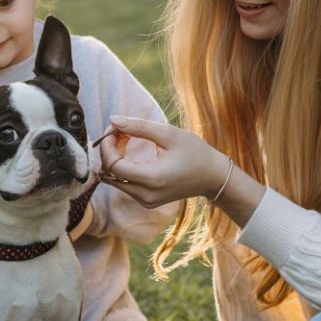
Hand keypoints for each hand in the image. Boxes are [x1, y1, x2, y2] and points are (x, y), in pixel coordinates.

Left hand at [99, 115, 229, 207]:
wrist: (213, 177)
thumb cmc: (195, 152)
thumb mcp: (168, 134)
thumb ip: (139, 127)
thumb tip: (113, 119)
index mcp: (152, 179)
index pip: (114, 165)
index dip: (107, 145)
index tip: (113, 127)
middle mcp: (146, 195)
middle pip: (110, 174)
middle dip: (108, 150)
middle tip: (119, 130)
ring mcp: (145, 201)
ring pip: (114, 180)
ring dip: (114, 158)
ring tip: (126, 138)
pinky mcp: (146, 201)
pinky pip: (124, 184)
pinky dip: (122, 167)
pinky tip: (130, 150)